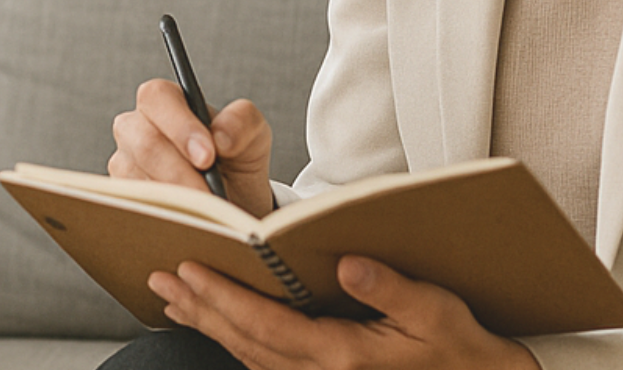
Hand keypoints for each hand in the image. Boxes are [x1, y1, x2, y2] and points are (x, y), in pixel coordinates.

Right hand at [112, 79, 276, 215]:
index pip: (157, 97)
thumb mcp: (253, 136)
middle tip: (209, 196)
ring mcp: (124, 163)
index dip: (180, 126)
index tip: (207, 158)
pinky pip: (135, 207)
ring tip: (205, 213)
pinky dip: (165, 216)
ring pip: (138, 179)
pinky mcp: (122, 197)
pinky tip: (187, 222)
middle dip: (180, 172)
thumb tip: (221, 137)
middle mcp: (136, 128)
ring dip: (175, 199)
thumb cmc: (237, 161)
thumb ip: (243, 122)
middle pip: (145, 143)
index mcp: (165, 102)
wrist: (233, 202)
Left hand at [149, 256, 539, 369]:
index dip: (223, 296)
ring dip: (210, 324)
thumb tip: (346, 262)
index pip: (266, 324)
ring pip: (248, 355)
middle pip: (244, 340)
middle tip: (160, 278)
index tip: (189, 268)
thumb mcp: (435, 311)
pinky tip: (218, 324)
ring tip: (173, 296)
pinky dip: (235, 340)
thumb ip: (389, 287)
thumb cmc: (461, 347)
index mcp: (342, 355)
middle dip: (200, 308)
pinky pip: (264, 363)